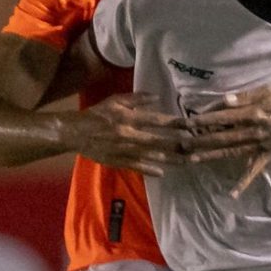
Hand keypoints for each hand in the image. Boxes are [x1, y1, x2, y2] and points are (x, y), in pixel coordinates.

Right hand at [71, 93, 193, 174]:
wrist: (75, 133)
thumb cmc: (97, 114)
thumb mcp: (115, 101)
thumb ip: (137, 99)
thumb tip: (157, 97)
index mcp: (128, 118)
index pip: (156, 121)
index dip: (174, 123)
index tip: (189, 125)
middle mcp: (128, 135)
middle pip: (158, 141)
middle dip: (178, 144)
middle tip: (195, 147)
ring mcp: (124, 150)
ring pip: (151, 156)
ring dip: (170, 159)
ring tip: (186, 161)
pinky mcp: (118, 161)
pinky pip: (137, 166)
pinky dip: (150, 169)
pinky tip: (163, 172)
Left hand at [182, 85, 270, 196]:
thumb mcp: (268, 91)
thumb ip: (245, 97)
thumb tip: (224, 101)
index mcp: (252, 114)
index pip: (223, 118)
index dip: (204, 120)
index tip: (187, 123)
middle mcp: (252, 133)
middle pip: (222, 137)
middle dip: (200, 140)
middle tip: (181, 144)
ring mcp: (257, 147)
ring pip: (230, 152)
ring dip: (210, 156)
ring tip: (191, 160)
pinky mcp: (264, 157)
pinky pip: (253, 172)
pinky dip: (243, 183)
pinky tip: (232, 194)